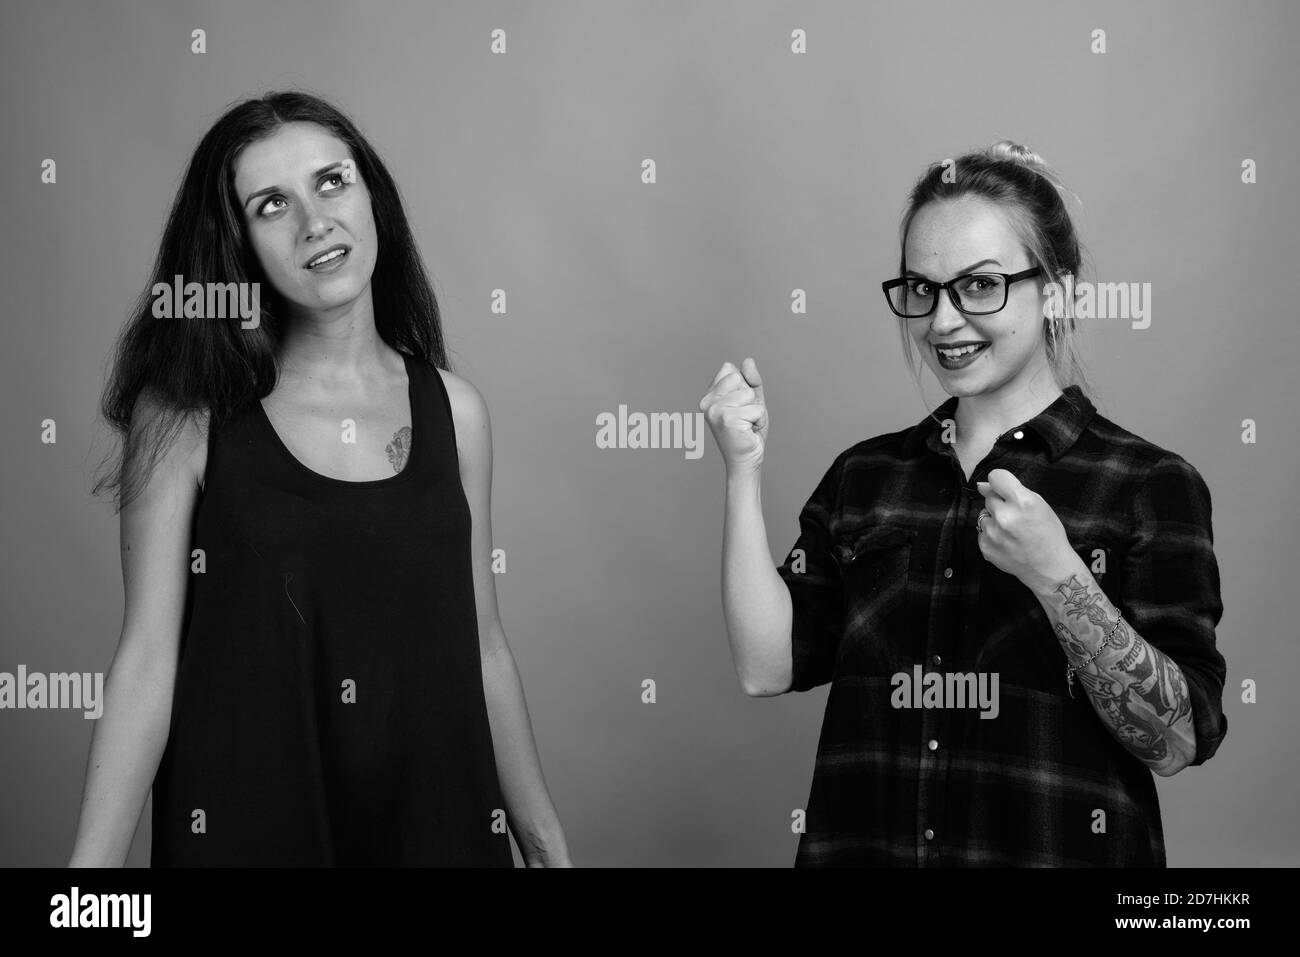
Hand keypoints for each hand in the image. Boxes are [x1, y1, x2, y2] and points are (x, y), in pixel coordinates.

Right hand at [699, 357, 767, 474]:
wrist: (746, 461)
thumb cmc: (748, 431)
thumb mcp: (752, 400)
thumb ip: (751, 380)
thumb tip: (747, 361)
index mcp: (708, 396)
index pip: (730, 370)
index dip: (743, 387)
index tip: (739, 407)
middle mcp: (707, 402)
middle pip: (738, 378)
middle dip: (749, 398)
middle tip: (745, 418)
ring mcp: (715, 411)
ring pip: (748, 394)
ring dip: (754, 410)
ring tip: (746, 425)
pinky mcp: (727, 420)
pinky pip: (756, 409)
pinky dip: (758, 420)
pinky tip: (747, 432)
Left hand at [975, 468, 1077, 593]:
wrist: (1049, 568)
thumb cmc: (1048, 534)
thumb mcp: (1040, 505)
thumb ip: (1012, 491)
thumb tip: (983, 486)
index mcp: (1023, 502)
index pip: (996, 477)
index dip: (1000, 482)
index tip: (1004, 489)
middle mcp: (1005, 516)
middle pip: (989, 496)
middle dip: (1000, 503)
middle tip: (1015, 516)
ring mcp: (993, 533)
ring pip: (984, 514)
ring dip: (994, 519)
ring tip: (1012, 531)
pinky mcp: (985, 546)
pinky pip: (982, 531)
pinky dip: (991, 534)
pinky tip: (1007, 542)